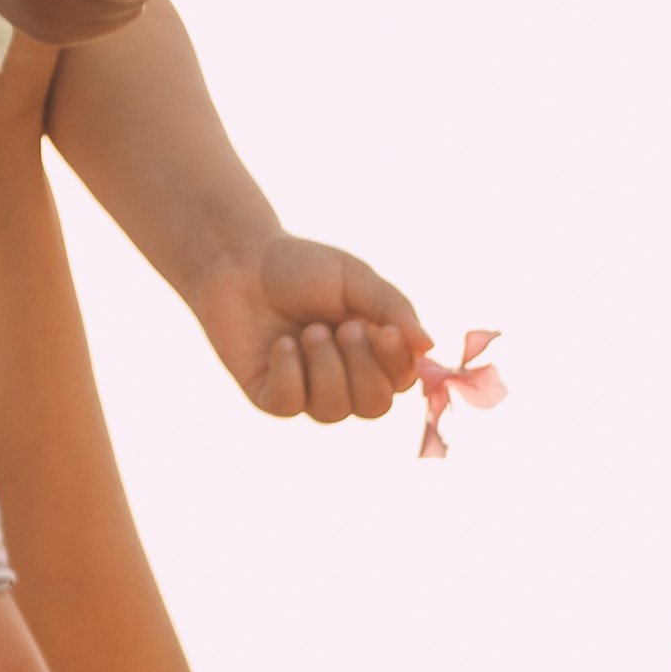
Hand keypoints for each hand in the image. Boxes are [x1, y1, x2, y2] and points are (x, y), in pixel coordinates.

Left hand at [185, 235, 429, 422]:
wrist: (241, 260)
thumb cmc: (303, 268)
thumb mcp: (356, 280)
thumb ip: (394, 309)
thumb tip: (429, 347)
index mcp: (372, 352)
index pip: (401, 382)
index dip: (397, 366)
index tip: (388, 333)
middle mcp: (343, 377)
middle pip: (373, 406)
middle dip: (361, 368)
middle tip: (343, 327)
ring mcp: (306, 391)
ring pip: (333, 410)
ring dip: (325, 367)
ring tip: (308, 331)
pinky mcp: (269, 395)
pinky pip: (289, 404)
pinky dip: (289, 372)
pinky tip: (280, 343)